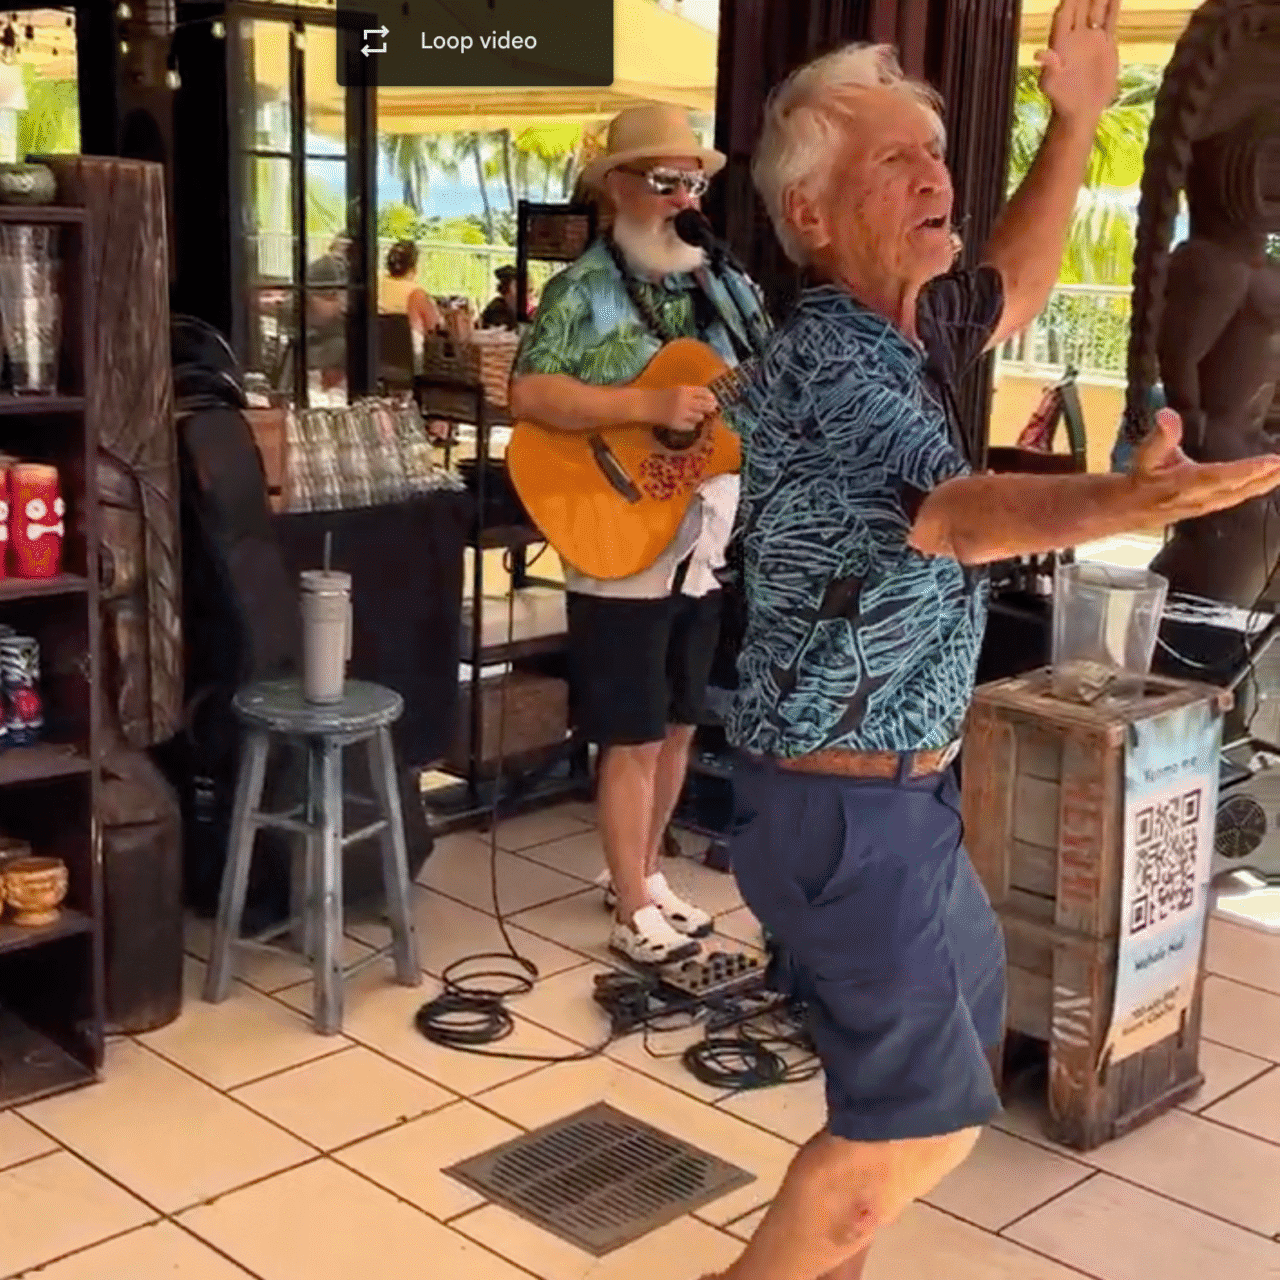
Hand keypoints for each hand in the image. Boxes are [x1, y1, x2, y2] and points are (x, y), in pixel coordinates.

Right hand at [647, 384, 718, 431]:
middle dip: (710, 407)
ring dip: (698, 416)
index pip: (704, 392)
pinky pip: (691, 426)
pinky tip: (686, 422)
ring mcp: (681, 413)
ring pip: (699, 417)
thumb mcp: (677, 390)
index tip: (713, 399)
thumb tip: (710, 399)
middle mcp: (684, 401)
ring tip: (693, 415)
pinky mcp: (677, 424)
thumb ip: (691, 393)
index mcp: (684, 390)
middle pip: (705, 405)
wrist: (646, 405)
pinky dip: (690, 424)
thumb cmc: (662, 396)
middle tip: (711, 409)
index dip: (711, 397)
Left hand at [1036, 0, 1120, 125]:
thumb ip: (1049, 68)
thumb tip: (1039, 53)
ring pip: (1096, 10)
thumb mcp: (1052, 85)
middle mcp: (1075, 37)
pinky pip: (1110, 21)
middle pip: (1080, 7)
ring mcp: (1091, 39)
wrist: (1082, 110)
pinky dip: (1113, 7)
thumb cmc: (1062, 100)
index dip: (1067, 1)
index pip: (1064, 16)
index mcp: (1061, 44)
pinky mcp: (1105, 44)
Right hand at [1129, 410, 1279, 521]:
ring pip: (1241, 495)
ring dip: (1265, 484)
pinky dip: (1255, 488)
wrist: (1131, 507)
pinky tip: (1266, 481)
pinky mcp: (1210, 507)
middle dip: (1266, 477)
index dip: (1249, 470)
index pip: (1223, 476)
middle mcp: (1199, 497)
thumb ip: (1161, 435)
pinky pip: (1237, 498)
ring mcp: (1207, 505)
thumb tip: (1167, 414)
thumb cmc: (1143, 477)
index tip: (1273, 461)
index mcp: (1186, 483)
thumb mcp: (1147, 454)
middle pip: (1240, 488)